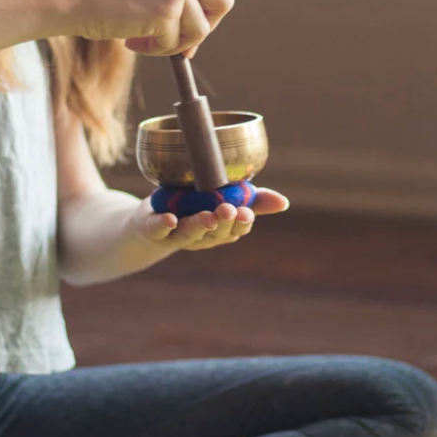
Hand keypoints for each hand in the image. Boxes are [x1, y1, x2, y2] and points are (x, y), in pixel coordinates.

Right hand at [60, 0, 233, 58]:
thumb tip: (200, 32)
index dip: (202, 14)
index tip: (182, 30)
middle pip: (222, 3)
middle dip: (203, 28)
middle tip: (179, 44)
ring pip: (199, 30)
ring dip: (172, 43)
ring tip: (140, 39)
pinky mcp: (168, 10)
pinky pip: (175, 45)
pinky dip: (155, 50)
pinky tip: (130, 39)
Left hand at [129, 187, 289, 250]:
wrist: (153, 218)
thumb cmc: (196, 207)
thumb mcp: (225, 199)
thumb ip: (253, 200)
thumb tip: (284, 202)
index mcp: (220, 230)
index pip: (236, 230)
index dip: (242, 223)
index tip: (247, 213)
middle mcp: (201, 237)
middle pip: (214, 234)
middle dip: (222, 223)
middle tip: (228, 210)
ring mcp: (176, 234)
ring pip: (189, 234)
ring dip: (199, 226)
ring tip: (207, 216)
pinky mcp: (153, 228)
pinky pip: (158, 229)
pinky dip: (163, 225)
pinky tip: (170, 219)